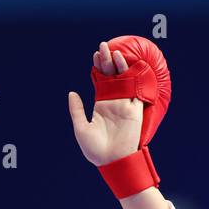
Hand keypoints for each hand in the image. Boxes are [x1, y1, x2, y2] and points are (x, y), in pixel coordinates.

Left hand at [68, 40, 142, 166]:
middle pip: (111, 76)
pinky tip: (128, 65)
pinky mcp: (135, 110)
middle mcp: (113, 102)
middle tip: (103, 46)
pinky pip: (136, 90)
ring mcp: (125, 104)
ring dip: (119, 66)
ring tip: (113, 52)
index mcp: (100, 105)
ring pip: (123, 79)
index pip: (99, 81)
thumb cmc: (95, 150)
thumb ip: (76, 110)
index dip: (98, 68)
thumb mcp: (81, 128)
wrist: (112, 162)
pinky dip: (134, 77)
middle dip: (107, 61)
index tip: (94, 55)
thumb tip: (71, 93)